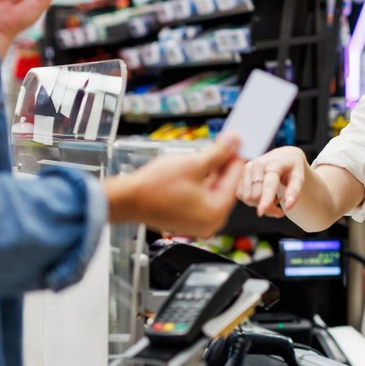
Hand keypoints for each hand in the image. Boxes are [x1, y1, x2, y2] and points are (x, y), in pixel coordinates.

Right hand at [105, 133, 245, 237]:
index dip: (235, 156)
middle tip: (223, 143)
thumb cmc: (155, 187)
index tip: (237, 142)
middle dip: (222, 164)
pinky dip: (200, 183)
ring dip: (211, 172)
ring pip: (212, 191)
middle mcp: (210, 223)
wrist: (127, 200)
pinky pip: (200, 198)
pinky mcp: (186, 220)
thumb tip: (235, 142)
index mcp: (216, 212)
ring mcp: (197, 224)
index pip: (234, 178)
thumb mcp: (194, 164)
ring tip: (207, 152)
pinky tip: (196, 167)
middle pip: (224, 186)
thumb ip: (219, 153)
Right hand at [238, 146, 307, 217]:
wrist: (283, 155)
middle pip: (256, 196)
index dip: (265, 199)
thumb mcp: (299, 177)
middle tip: (279, 206)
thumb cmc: (292, 167)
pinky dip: (251, 200)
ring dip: (259, 204)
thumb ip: (294, 191)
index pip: (268, 184)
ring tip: (272, 198)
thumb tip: (288, 206)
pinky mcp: (240, 173)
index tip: (261, 212)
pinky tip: (262, 194)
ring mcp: (246, 168)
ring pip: (247, 197)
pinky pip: (241, 195)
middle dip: (268, 207)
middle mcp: (257, 164)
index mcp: (273, 163)